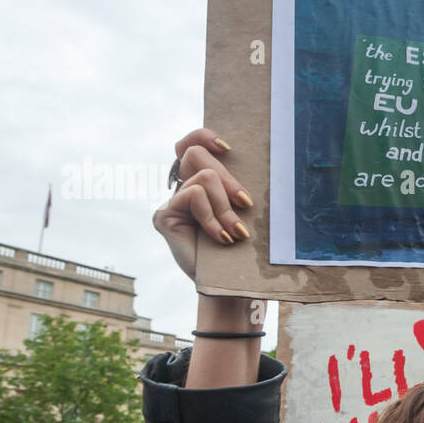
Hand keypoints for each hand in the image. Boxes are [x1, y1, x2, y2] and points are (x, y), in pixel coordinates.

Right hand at [153, 129, 253, 280]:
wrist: (228, 286)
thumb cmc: (241, 251)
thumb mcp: (243, 213)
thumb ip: (237, 189)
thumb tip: (259, 163)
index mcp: (201, 184)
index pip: (191, 144)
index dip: (203, 136)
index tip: (228, 148)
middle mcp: (182, 189)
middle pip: (197, 154)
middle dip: (228, 179)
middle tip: (246, 205)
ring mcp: (171, 202)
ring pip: (204, 177)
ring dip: (225, 205)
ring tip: (234, 232)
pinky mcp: (164, 216)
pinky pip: (194, 196)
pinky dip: (212, 216)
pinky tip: (220, 237)